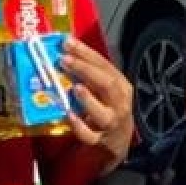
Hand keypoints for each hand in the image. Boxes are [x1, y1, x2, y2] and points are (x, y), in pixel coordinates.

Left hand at [58, 38, 134, 163]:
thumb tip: (64, 51)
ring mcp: (111, 124)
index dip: (86, 53)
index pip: (105, 66)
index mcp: (121, 86)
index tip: (67, 43)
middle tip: (64, 60)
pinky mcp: (101, 141)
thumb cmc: (108, 107)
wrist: (118, 139)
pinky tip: (69, 116)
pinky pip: (90, 136)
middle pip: (107, 85)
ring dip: (89, 100)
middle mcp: (120, 104)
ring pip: (103, 114)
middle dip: (86, 70)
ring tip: (74, 87)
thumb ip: (89, 73)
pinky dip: (80, 127)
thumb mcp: (104, 88)